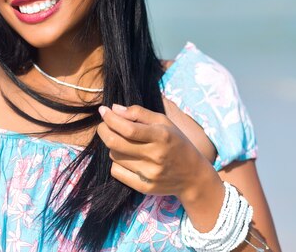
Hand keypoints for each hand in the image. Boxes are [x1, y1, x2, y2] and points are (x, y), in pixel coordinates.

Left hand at [96, 104, 212, 198]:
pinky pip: (117, 172)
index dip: (110, 119)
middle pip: (115, 143)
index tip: (103, 111)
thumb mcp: (164, 122)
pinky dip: (116, 162)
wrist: (193, 176)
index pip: (128, 128)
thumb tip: (114, 108)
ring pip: (114, 156)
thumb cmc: (176, 143)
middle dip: (103, 130)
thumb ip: (139, 113)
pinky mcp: (144, 187)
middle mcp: (155, 156)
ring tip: (122, 142)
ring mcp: (149, 173)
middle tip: (104, 125)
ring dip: (113, 146)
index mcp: (161, 136)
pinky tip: (126, 158)